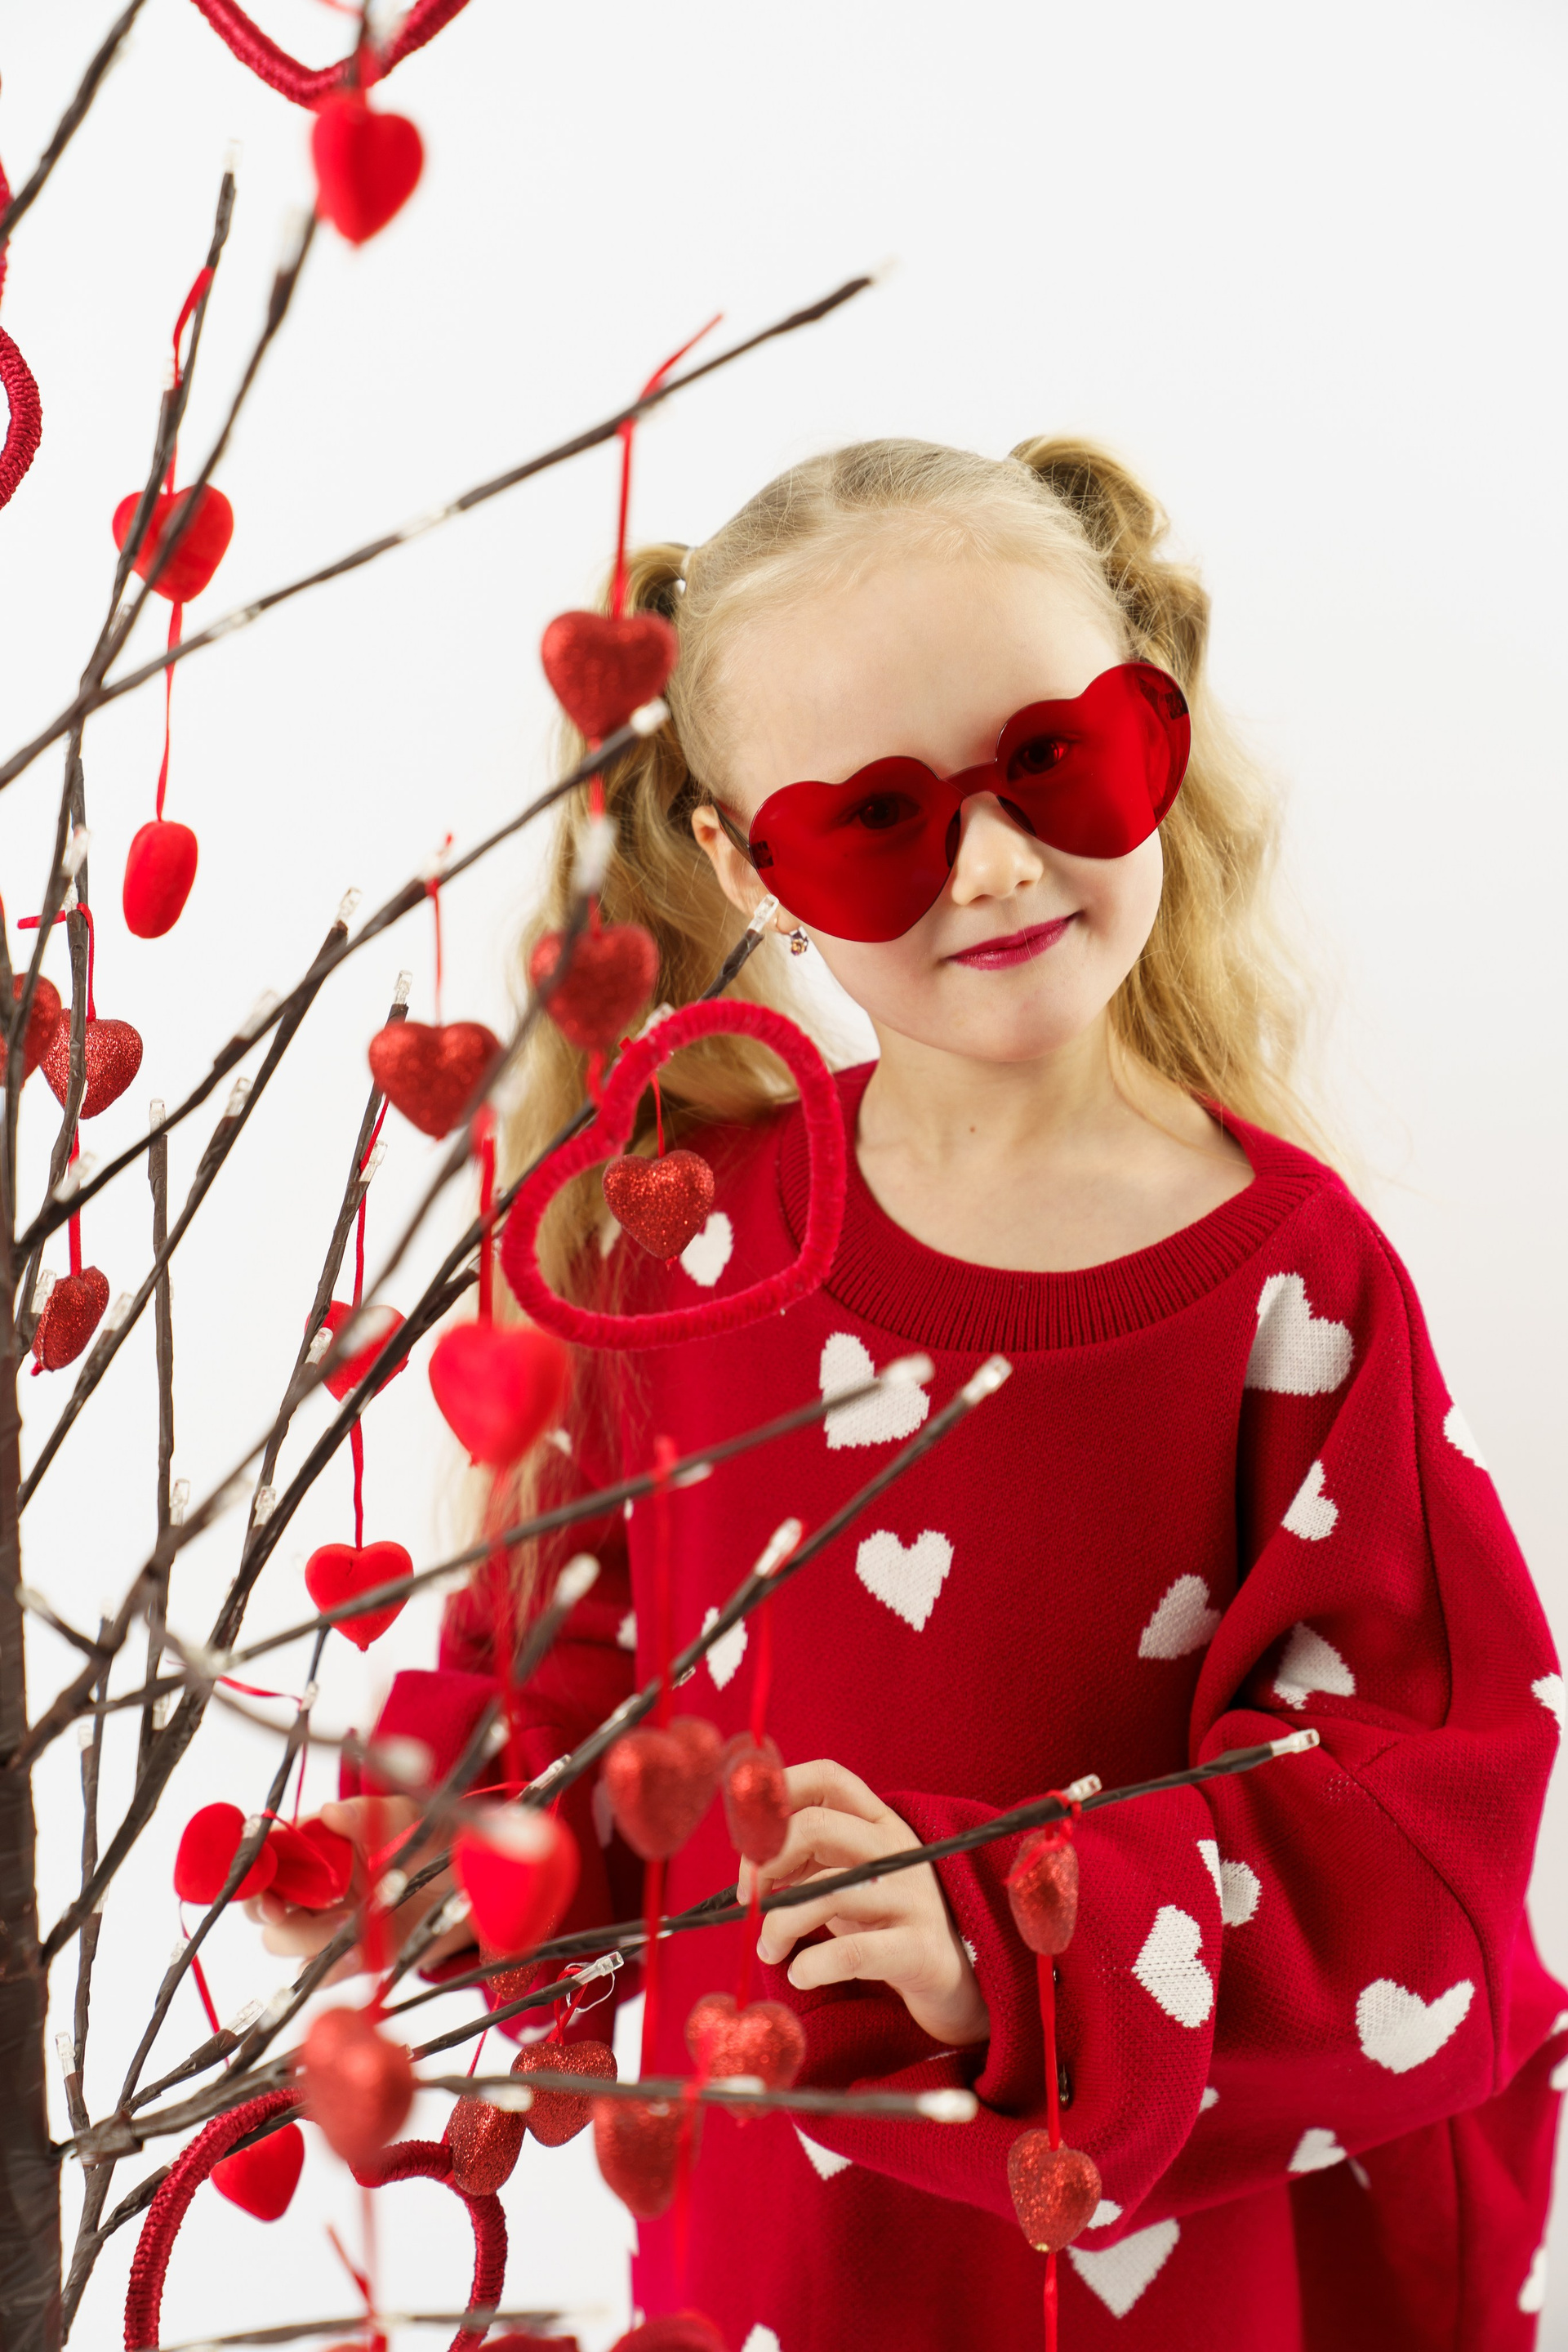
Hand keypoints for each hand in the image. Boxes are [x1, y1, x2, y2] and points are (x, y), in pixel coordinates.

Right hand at [243, 1796, 473, 1978]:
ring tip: (346, 1925)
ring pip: (283, 1940)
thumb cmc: (430, 1840)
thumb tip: (332, 1812)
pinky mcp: (346, 1955)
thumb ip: (370, 1814)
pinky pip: (316, 1973)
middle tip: (283, 1911)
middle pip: (264, 1903)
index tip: (263, 1877)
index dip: (257, 1867)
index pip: (269, 1854)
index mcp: (320, 1843)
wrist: (465, 1887)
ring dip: (305, 1937)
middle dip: (265, 1908)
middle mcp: (315, 1885)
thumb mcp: (407, 1818)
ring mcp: (328, 1923)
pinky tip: (354, 1956)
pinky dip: (326, 1969)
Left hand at [740, 1760, 988, 2047]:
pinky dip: (812, 1965)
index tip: (749, 1844)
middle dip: (767, 1862)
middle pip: (816, 1826)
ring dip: (778, 1925)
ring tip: (769, 1950)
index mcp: (878, 1821)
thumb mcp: (848, 1875)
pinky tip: (800, 1974)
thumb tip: (748, 1865)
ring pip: (826, 1891)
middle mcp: (897, 1849)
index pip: (826, 1776)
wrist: (953, 1975)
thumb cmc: (883, 1919)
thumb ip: (805, 1858)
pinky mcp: (918, 1948)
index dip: (778, 1798)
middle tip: (750, 1900)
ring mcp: (912, 1897)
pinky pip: (852, 1952)